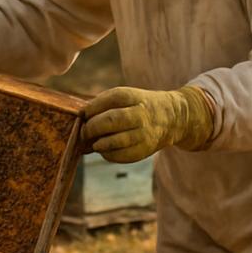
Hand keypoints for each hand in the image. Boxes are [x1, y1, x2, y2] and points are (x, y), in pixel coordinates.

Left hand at [83, 85, 214, 162]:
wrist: (172, 118)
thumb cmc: (138, 107)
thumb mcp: (126, 97)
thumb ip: (103, 105)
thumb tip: (79, 120)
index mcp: (133, 97)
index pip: (109, 100)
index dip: (92, 108)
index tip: (83, 114)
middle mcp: (140, 114)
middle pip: (110, 121)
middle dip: (91, 128)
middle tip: (84, 132)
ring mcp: (144, 133)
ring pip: (115, 141)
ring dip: (99, 144)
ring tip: (94, 143)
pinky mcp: (145, 149)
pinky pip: (121, 156)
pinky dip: (108, 154)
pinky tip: (104, 150)